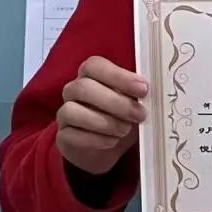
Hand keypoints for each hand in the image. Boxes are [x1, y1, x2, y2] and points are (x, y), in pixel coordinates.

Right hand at [56, 56, 147, 175]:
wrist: (109, 145)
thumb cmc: (123, 114)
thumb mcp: (133, 101)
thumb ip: (136, 92)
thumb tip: (148, 90)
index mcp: (91, 73)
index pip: (95, 65)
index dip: (118, 76)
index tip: (143, 89)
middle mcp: (74, 89)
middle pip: (84, 87)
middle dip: (115, 102)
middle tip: (139, 114)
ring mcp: (65, 112)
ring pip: (73, 110)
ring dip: (105, 122)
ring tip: (125, 129)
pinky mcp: (62, 136)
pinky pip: (72, 135)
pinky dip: (96, 139)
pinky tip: (112, 141)